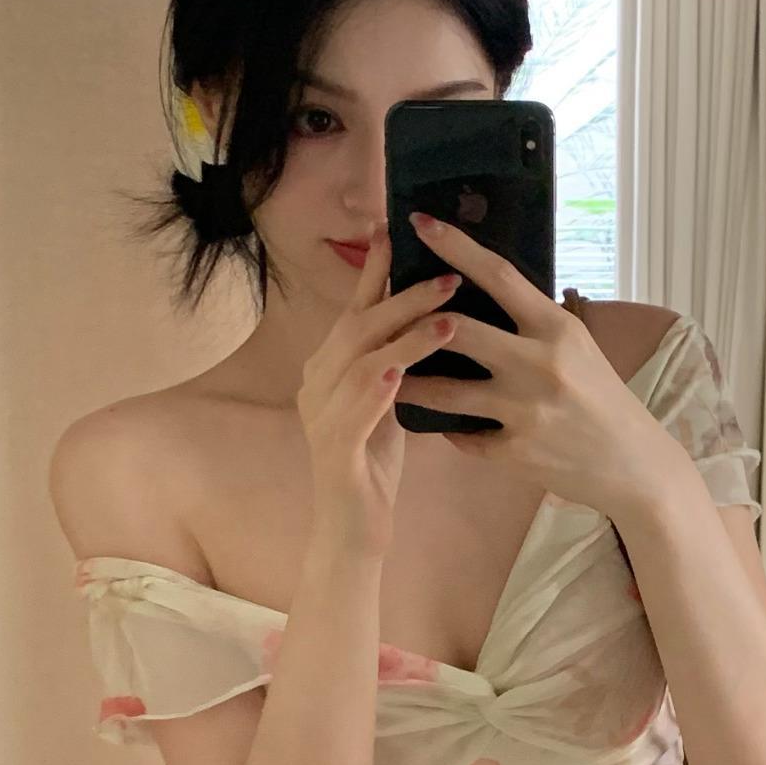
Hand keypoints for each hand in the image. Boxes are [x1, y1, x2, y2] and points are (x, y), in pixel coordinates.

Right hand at [296, 222, 460, 562]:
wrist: (351, 534)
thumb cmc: (372, 468)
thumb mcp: (388, 405)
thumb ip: (397, 364)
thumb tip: (435, 317)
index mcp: (329, 369)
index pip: (355, 308)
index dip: (377, 269)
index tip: (402, 230)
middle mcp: (316, 383)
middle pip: (357, 324)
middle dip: (403, 294)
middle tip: (449, 274)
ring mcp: (319, 415)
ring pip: (359, 359)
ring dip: (404, 333)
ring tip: (448, 316)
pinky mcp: (332, 449)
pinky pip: (355, 408)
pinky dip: (381, 385)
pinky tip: (405, 371)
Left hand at [405, 215, 668, 523]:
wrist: (631, 464)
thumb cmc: (599, 396)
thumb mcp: (576, 345)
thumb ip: (531, 320)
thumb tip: (481, 283)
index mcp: (557, 328)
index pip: (498, 275)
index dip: (455, 246)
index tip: (420, 222)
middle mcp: (541, 364)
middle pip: (458, 330)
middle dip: (415, 321)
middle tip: (384, 313)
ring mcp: (526, 410)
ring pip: (445, 391)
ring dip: (410, 382)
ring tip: (387, 372)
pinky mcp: (516, 451)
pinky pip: (463, 434)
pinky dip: (447, 428)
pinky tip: (436, 423)